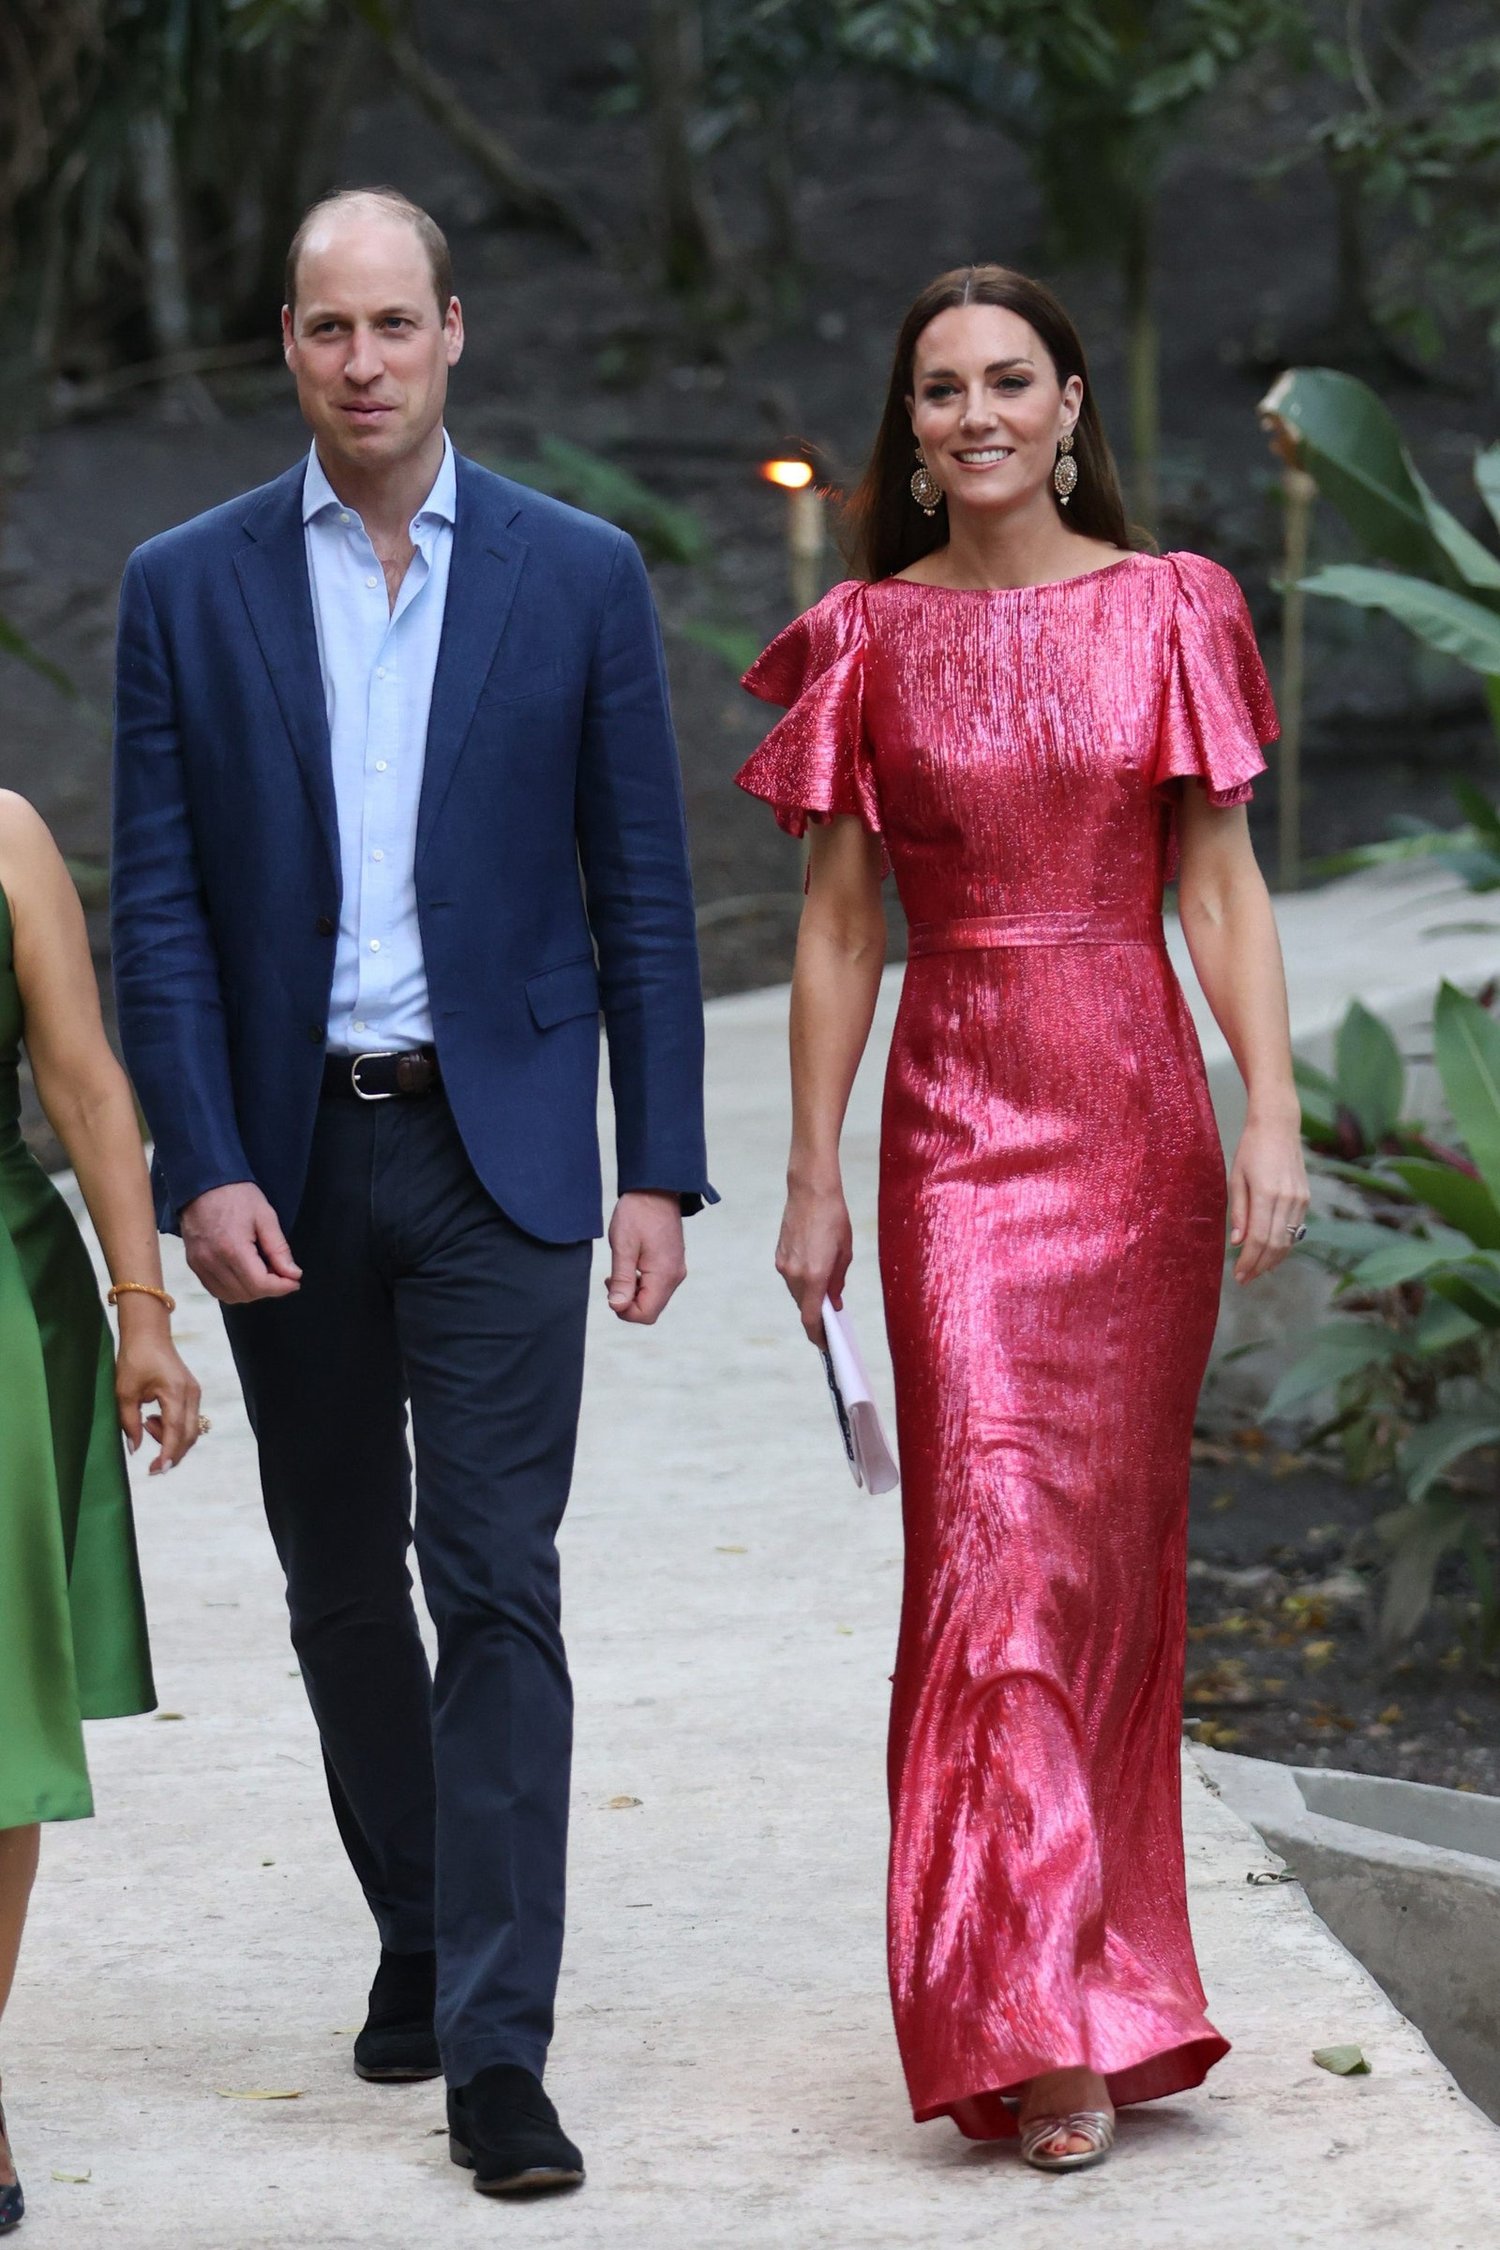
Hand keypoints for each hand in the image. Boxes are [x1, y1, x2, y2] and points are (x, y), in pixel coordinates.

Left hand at [115, 1323, 202, 1473]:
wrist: (148, 1334)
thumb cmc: (134, 1359)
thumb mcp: (124, 1393)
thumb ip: (129, 1423)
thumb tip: (135, 1449)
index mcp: (176, 1392)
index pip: (175, 1431)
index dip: (167, 1453)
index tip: (157, 1471)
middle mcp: (191, 1394)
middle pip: (189, 1435)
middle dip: (172, 1453)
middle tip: (151, 1466)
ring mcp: (194, 1393)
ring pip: (190, 1430)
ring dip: (170, 1439)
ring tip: (146, 1425)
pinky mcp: (191, 1393)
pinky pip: (187, 1420)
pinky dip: (173, 1429)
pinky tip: (153, 1419)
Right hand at [181, 1182, 301, 1304]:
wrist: (202, 1182)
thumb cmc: (237, 1195)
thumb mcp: (265, 1217)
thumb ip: (279, 1249)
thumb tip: (293, 1275)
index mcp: (233, 1249)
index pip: (260, 1284)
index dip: (281, 1287)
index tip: (295, 1281)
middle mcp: (212, 1262)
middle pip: (246, 1294)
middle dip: (269, 1289)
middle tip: (281, 1274)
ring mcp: (199, 1265)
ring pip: (230, 1296)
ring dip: (251, 1292)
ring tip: (264, 1274)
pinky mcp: (193, 1264)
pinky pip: (215, 1290)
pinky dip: (233, 1289)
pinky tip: (244, 1275)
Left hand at [605, 1191, 686, 1323]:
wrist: (656, 1189)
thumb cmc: (638, 1213)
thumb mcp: (623, 1246)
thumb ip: (622, 1279)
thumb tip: (617, 1306)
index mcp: (664, 1274)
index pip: (645, 1314)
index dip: (624, 1310)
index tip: (610, 1289)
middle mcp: (675, 1277)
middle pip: (650, 1310)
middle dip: (628, 1302)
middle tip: (612, 1279)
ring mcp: (676, 1271)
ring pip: (653, 1299)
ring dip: (633, 1293)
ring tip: (619, 1271)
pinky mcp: (673, 1264)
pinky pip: (657, 1287)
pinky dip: (641, 1284)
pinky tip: (630, 1267)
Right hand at [775, 1178, 852, 1343]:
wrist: (810, 1191)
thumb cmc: (833, 1218)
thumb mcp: (844, 1252)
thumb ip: (837, 1282)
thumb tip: (833, 1303)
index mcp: (814, 1275)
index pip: (810, 1317)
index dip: (817, 1334)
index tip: (824, 1344)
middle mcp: (794, 1274)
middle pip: (803, 1305)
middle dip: (816, 1313)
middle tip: (831, 1318)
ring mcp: (784, 1264)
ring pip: (796, 1291)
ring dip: (809, 1295)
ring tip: (825, 1289)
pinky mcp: (779, 1255)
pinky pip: (791, 1276)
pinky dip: (802, 1280)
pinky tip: (815, 1268)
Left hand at [1228, 1113, 1309, 1283]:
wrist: (1278, 1126)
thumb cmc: (1251, 1149)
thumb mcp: (1236, 1178)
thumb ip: (1238, 1211)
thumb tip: (1238, 1242)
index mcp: (1266, 1193)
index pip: (1259, 1239)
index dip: (1249, 1261)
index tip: (1239, 1275)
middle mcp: (1287, 1198)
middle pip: (1275, 1244)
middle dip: (1259, 1265)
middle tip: (1245, 1279)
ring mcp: (1300, 1198)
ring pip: (1288, 1240)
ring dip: (1272, 1259)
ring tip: (1256, 1271)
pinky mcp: (1306, 1197)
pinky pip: (1295, 1229)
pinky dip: (1284, 1245)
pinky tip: (1272, 1254)